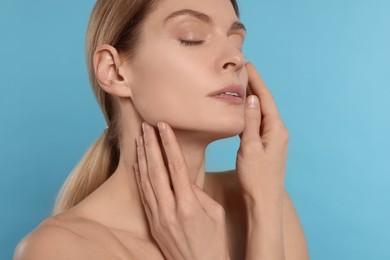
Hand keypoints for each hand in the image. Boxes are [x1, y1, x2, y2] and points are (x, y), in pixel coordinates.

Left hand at [133, 122, 229, 259]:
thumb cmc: (215, 242)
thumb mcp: (216, 214)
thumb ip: (199, 193)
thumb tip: (183, 178)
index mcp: (189, 205)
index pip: (176, 166)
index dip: (169, 144)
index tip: (163, 125)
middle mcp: (170, 210)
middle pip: (157, 170)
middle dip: (151, 144)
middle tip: (146, 125)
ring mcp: (158, 217)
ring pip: (146, 181)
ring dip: (142, 157)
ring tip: (140, 138)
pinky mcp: (153, 223)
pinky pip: (144, 195)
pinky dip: (139, 176)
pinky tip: (138, 162)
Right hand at [236, 62, 289, 205]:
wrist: (264, 200)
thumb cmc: (256, 177)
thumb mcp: (250, 147)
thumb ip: (251, 122)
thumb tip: (252, 98)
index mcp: (276, 129)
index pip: (266, 98)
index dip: (257, 80)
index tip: (248, 64)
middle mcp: (278, 131)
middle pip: (265, 102)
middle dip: (255, 85)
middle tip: (243, 70)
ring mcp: (274, 138)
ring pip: (262, 112)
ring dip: (253, 97)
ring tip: (241, 84)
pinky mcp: (267, 145)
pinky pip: (259, 122)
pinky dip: (251, 112)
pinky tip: (244, 108)